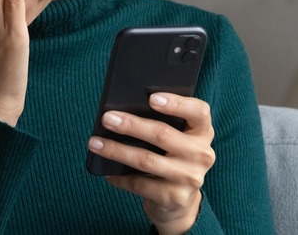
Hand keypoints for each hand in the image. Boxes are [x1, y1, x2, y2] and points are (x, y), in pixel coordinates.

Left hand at [88, 93, 215, 234]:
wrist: (180, 200)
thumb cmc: (170, 156)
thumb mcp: (175, 137)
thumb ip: (162, 122)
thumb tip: (122, 110)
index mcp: (202, 132)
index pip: (198, 111)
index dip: (176, 103)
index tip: (151, 98)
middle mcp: (202, 154)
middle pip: (163, 134)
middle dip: (131, 125)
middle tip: (107, 118)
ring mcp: (190, 178)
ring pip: (147, 160)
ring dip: (117, 150)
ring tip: (95, 143)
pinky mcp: (175, 197)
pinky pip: (140, 184)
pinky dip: (119, 177)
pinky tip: (105, 171)